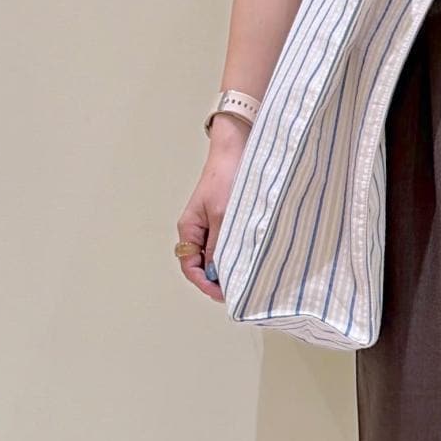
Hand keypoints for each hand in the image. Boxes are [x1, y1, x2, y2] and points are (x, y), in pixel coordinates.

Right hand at [177, 125, 250, 302]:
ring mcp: (213, 224)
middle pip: (203, 265)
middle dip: (218, 279)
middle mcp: (198, 229)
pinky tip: (251, 257)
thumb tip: (217, 274)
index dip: (205, 284)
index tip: (223, 293)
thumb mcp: (223, 215)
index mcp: (189, 228)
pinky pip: (229, 243)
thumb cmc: (227, 175)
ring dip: (230, 266)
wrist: (238, 147)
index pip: (190, 266)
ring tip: (247, 276)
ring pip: (218, 255)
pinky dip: (237, 252)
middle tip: (240, 289)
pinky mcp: (227, 218)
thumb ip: (219, 245)